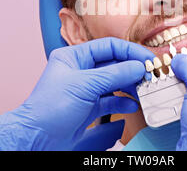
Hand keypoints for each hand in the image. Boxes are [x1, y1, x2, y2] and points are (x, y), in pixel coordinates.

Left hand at [0, 37, 153, 150]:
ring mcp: (85, 90)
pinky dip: (123, 103)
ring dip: (130, 86)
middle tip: (150, 76)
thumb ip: (114, 74)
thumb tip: (139, 67)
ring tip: (145, 90)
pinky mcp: (88, 108)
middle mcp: (81, 71)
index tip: (148, 59)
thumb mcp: (85, 85)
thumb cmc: (51, 108)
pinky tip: (133, 105)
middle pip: (113, 64)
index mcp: (74, 57)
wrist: (36, 140)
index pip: (108, 46)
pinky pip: (111, 101)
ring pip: (114, 82)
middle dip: (132, 69)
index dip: (130, 51)